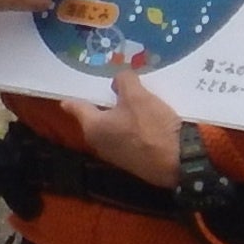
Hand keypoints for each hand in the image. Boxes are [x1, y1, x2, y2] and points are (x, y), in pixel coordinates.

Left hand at [61, 68, 183, 188]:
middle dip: (101, 103)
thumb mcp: (137, 96)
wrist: (178, 163)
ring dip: (118, 115)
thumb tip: (118, 81)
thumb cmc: (151, 128)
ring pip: (111, 127)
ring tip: (130, 99)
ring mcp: (114, 154)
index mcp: (93, 126)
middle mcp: (98, 142)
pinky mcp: (131, 160)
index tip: (65, 93)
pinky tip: (143, 119)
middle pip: (95, 117)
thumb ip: (124, 81)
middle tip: (108, 86)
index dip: (72, 97)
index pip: (76, 107)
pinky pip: (125, 137)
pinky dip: (129, 127)